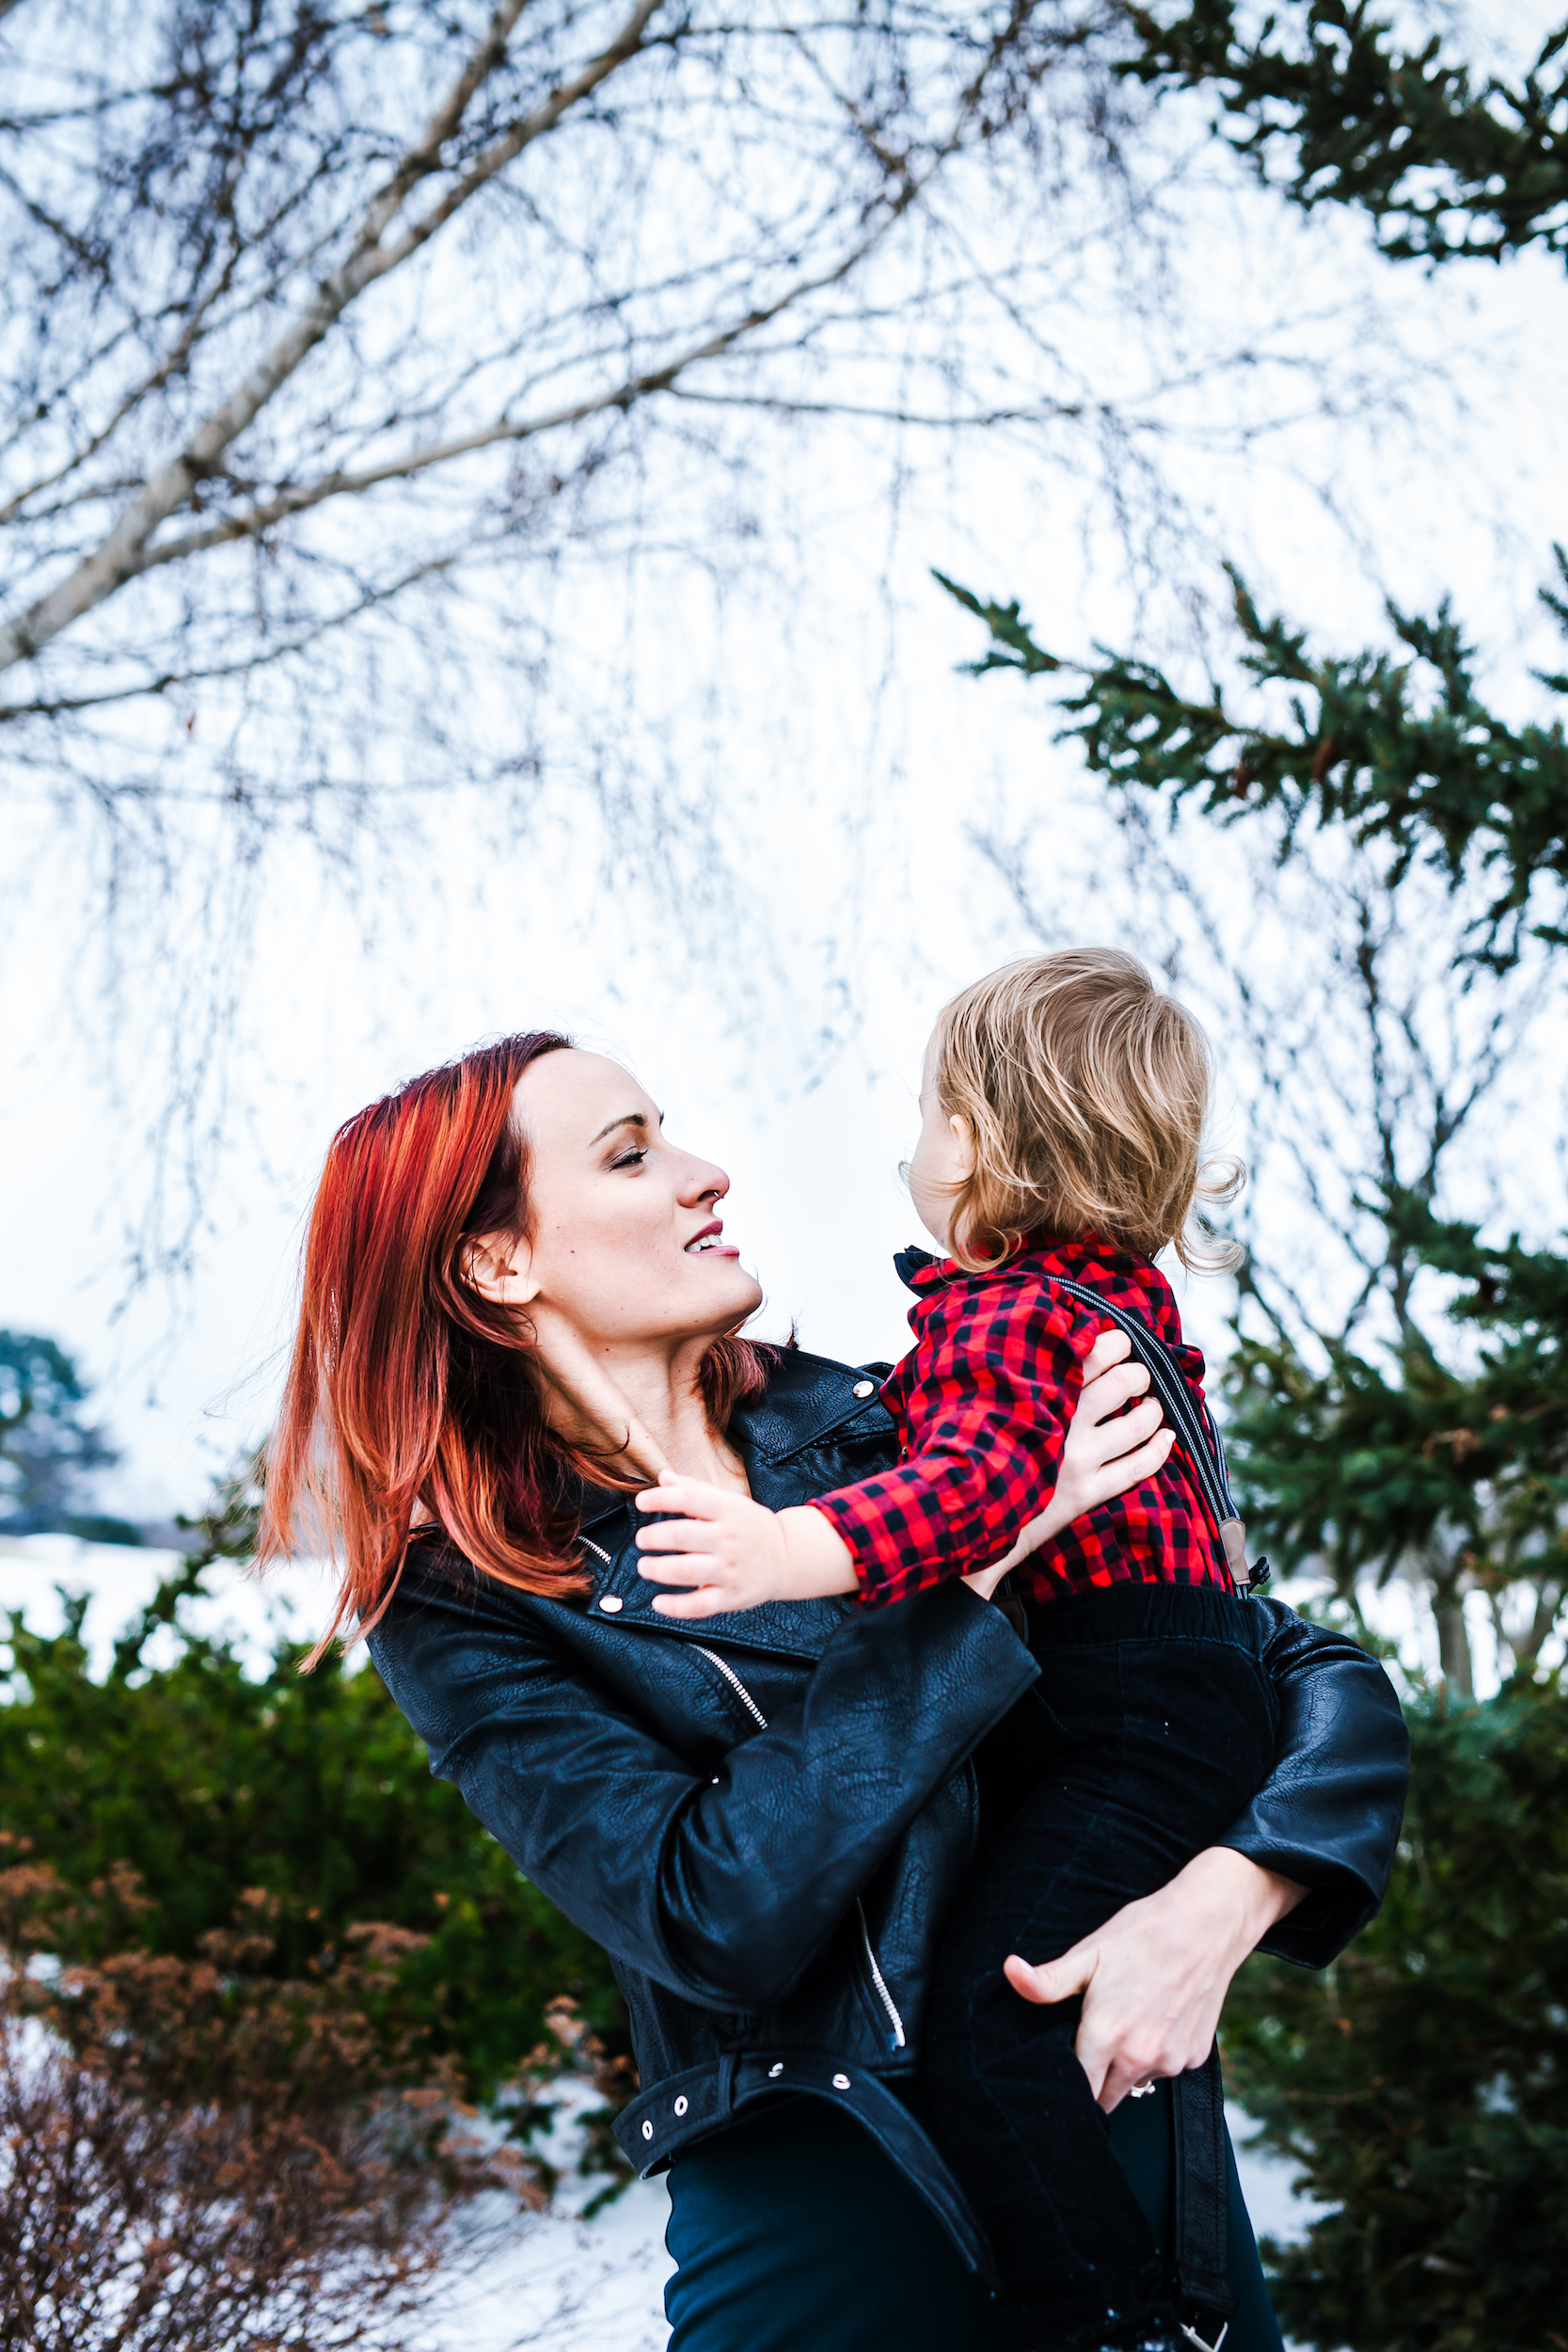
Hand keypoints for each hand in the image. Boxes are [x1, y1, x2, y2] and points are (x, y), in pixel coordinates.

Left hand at [635, 1473, 855, 1616]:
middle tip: (641, 1539)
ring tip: (644, 1566)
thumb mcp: (728, 1501)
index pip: (690, 1499)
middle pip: (683, 1536)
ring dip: (658, 1569)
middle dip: (654, 1537)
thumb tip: (662, 1477)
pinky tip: (659, 1603)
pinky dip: (676, 1607)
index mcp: (728, 1510)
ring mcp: (730, 1570)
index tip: (640, 1502)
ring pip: (687, 1571)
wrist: (787, 1557)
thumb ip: (694, 1489)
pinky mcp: (731, 1597)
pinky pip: (699, 1605)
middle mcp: (728, 1539)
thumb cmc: (750, 1526)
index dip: (661, 1499)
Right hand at [962, 1328, 1174, 1600]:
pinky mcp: (1086, 1494)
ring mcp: (1079, 1460)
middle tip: (1137, 1373)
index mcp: (1036, 1393)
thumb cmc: (965, 1449)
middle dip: (1137, 1373)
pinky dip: (1158, 1450)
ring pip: (1136, 1424)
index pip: (1090, 1354)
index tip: (1117, 1342)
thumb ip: (1005, 1374)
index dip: (1113, 1343)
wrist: (961, 1515)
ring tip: (1153, 1405)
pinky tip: (1167, 1439)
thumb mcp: (977, 1401)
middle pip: (1122, 1383)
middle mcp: (1063, 1423)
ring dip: (1153, 1410)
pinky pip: (1136, 1469)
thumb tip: (1031, 1337)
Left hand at [1003, 1847, 1306, 2110]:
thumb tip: (1009, 1972)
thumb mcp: (1089, 1952)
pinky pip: (1165, 2067)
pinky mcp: (1196, 2059)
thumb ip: (1047, 1980)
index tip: (1060, 2070)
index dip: (1065, 2084)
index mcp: (1106, 2037)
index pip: (1078, 2091)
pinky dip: (1158, 2053)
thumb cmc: (1143, 1934)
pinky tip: (1157, 2017)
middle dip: (1094, 2080)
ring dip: (1127, 2066)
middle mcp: (1140, 2059)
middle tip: (1090, 2045)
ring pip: (1137, 2082)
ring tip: (1127, 2020)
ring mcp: (1171, 2062)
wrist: (1207, 1925)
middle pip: (1106, 2097)